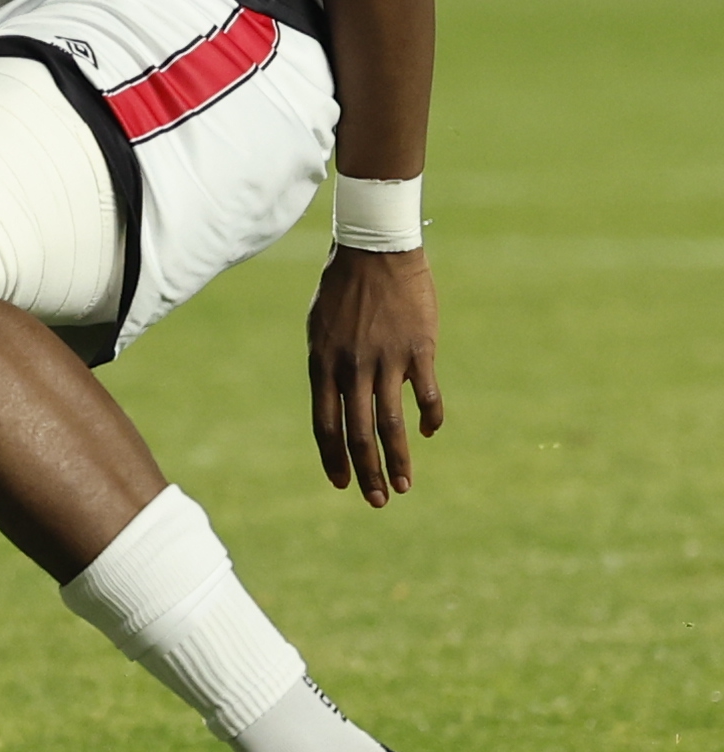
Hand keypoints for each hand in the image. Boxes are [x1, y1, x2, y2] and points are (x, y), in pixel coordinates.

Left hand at [306, 244, 441, 506]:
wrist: (374, 250)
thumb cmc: (343, 289)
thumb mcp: (321, 330)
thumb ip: (330, 368)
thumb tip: (339, 402)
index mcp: (323, 364)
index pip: (324, 424)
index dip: (332, 458)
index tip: (340, 483)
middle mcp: (351, 368)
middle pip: (358, 433)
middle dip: (367, 472)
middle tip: (378, 501)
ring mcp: (386, 360)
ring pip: (391, 424)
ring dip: (398, 460)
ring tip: (405, 485)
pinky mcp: (419, 350)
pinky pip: (427, 396)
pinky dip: (429, 419)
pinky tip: (428, 433)